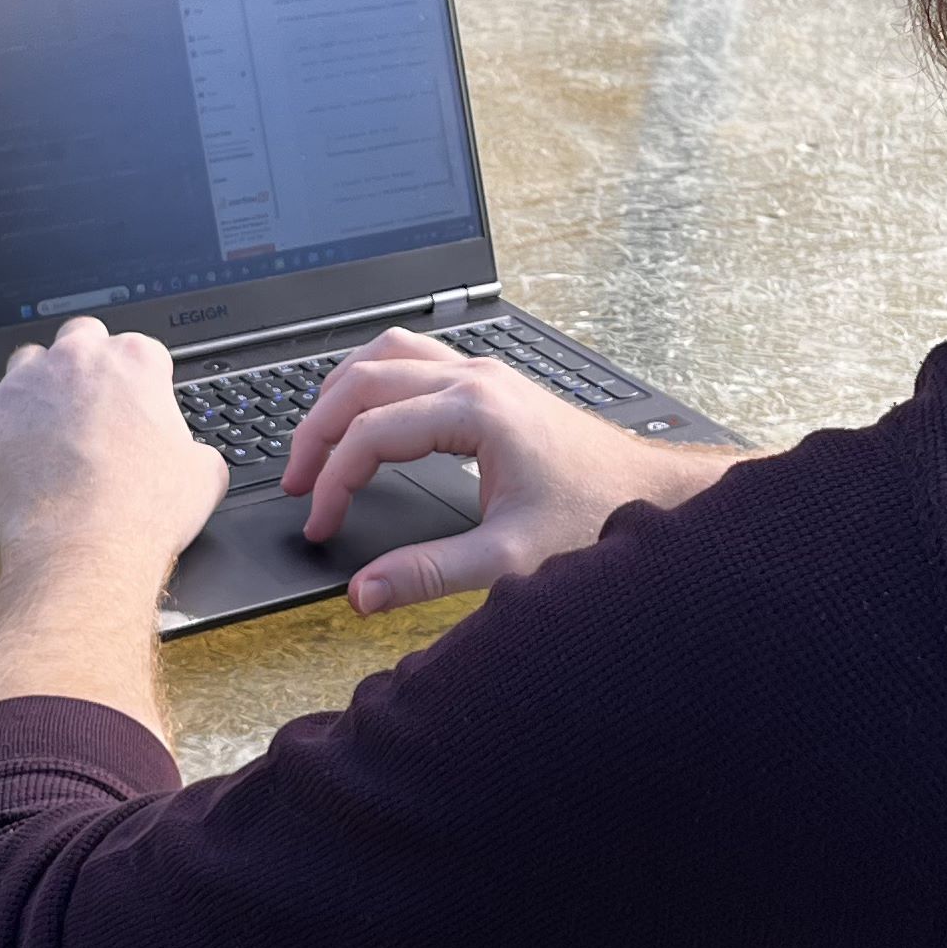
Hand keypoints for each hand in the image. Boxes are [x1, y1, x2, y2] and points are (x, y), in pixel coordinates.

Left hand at [0, 319, 224, 592]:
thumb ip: (195, 449)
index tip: (139, 407)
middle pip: (81, 337)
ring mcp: (27, 385)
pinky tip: (8, 449)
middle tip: (94, 408)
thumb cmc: (143, 511)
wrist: (85, 548)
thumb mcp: (204, 475)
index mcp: (135, 361)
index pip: (140, 350)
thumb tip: (192, 457)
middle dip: (87, 364)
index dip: (141, 381)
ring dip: (37, 385)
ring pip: (26, 362)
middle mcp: (78, 360)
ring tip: (48, 427)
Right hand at [285, 328, 741, 613]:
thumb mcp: (509, 558)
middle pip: (363, 380)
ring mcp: (485, 371)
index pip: (370, 433)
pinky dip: (373, 380)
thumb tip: (363, 592)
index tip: (319, 524)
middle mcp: (476, 376)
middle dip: (317, 432)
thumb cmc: (594, 516)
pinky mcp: (492, 380)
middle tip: (294, 483)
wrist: (651, 492)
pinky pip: (412, 356)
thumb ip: (429, 575)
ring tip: (314, 444)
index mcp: (476, 409)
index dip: (331, 481)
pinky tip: (365, 413)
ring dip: (340, 394)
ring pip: (385, 355)